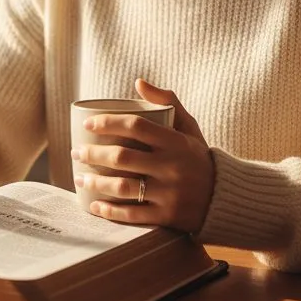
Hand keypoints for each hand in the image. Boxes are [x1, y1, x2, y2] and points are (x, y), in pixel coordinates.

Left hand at [72, 78, 214, 232]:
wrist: (224, 198)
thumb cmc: (197, 157)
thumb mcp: (189, 127)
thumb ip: (168, 102)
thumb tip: (138, 82)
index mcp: (176, 142)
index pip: (136, 126)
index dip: (108, 122)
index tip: (88, 124)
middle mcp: (172, 167)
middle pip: (122, 157)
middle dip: (92, 154)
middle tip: (76, 152)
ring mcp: (170, 194)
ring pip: (123, 187)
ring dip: (96, 182)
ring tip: (79, 177)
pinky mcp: (168, 217)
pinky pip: (133, 214)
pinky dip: (110, 210)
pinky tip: (94, 204)